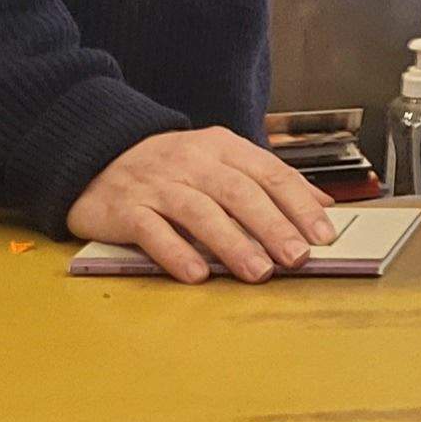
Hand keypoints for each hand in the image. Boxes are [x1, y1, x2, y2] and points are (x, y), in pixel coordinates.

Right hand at [65, 127, 336, 282]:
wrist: (97, 154)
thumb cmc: (170, 167)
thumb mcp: (220, 160)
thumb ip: (267, 181)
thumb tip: (322, 205)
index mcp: (222, 147)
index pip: (270, 173)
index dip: (299, 204)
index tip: (323, 234)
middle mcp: (192, 162)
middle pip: (239, 192)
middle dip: (273, 226)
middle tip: (297, 257)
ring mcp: (158, 185)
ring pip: (200, 212)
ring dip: (233, 243)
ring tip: (259, 272)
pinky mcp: (125, 209)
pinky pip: (152, 231)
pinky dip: (176, 252)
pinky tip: (196, 274)